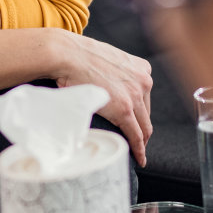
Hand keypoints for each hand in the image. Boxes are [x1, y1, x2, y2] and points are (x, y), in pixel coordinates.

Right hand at [49, 32, 153, 166]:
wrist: (66, 54)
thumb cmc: (77, 56)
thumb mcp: (105, 59)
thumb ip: (113, 73)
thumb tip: (104, 85)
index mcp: (141, 67)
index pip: (145, 96)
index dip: (141, 112)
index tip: (138, 122)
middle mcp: (144, 80)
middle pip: (146, 112)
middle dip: (141, 127)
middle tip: (136, 141)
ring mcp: (136, 95)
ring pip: (144, 126)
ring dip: (141, 140)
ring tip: (136, 152)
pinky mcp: (125, 109)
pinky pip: (136, 134)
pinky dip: (138, 148)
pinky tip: (138, 158)